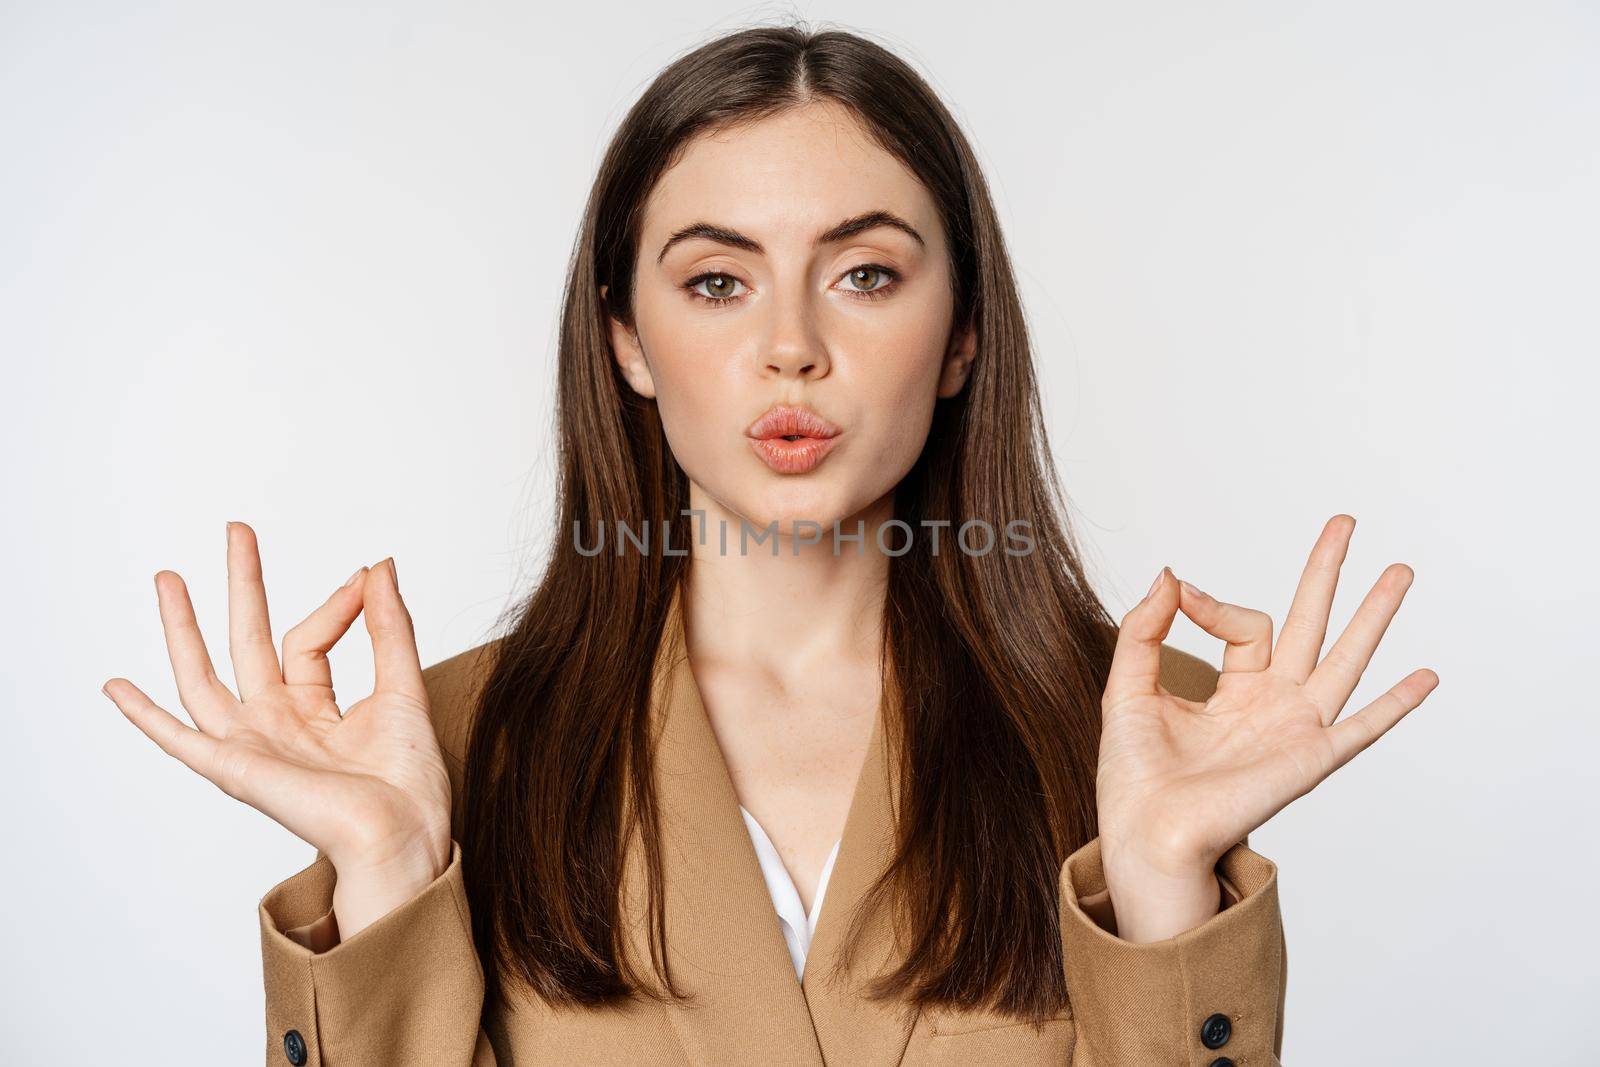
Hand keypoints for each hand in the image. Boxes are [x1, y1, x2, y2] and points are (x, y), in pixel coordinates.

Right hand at [102, 522, 452, 899]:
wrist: (405, 833)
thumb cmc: (409, 781)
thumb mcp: (402, 686)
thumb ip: (388, 628)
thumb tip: (378, 567)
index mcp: (314, 710)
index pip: (308, 639)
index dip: (336, 604)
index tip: (365, 579)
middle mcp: (277, 725)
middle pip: (246, 643)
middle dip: (241, 585)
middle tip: (237, 531)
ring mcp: (253, 745)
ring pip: (204, 678)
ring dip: (183, 628)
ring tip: (170, 579)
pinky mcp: (236, 769)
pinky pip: (180, 740)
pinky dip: (145, 715)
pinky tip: (116, 685)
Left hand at [1095, 514, 1438, 937]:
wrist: (1146, 829)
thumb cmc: (1134, 771)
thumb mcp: (1128, 685)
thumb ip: (1145, 629)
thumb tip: (1167, 574)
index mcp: (1235, 688)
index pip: (1245, 624)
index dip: (1212, 603)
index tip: (1179, 595)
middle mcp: (1272, 703)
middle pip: (1310, 624)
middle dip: (1327, 574)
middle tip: (1345, 523)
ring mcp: (1295, 728)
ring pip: (1344, 659)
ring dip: (1373, 616)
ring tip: (1399, 572)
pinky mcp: (1308, 759)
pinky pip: (1360, 728)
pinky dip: (1394, 704)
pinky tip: (1425, 676)